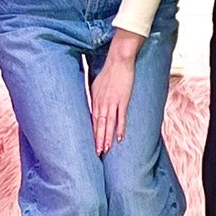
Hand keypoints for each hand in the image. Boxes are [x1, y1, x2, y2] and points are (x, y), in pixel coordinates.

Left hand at [90, 40, 137, 155]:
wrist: (118, 61)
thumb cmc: (108, 72)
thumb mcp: (96, 85)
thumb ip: (95, 97)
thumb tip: (94, 107)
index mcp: (95, 100)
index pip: (93, 121)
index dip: (93, 134)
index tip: (92, 145)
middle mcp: (102, 103)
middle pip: (99, 125)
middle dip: (98, 140)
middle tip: (97, 154)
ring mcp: (113, 103)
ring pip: (109, 124)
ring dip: (106, 138)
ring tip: (106, 150)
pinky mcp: (123, 100)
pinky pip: (121, 117)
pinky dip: (120, 128)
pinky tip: (120, 138)